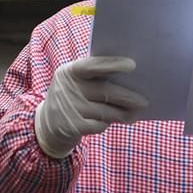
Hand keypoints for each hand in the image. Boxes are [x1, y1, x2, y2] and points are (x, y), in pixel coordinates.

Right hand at [34, 56, 148, 158]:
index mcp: (69, 71)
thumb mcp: (77, 82)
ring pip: (105, 111)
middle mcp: (67, 88)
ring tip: (136, 113)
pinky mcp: (72, 127)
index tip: (132, 65)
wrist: (47, 124)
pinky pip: (99, 125)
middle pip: (105, 91)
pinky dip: (109, 123)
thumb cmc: (74, 96)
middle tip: (145, 101)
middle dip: (127, 96)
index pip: (92, 65)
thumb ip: (96, 77)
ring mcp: (69, 109)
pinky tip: (116, 121)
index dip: (112, 64)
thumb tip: (132, 79)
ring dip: (124, 113)